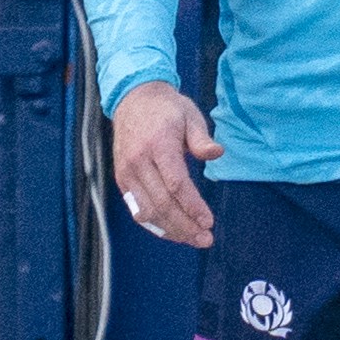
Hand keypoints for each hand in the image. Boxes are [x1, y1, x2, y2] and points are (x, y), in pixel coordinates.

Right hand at [111, 83, 219, 247]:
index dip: (192, 206)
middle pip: (161, 203)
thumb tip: (217, 153)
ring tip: (193, 239)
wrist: (133, 99)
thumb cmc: (168, 109)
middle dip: (184, 226)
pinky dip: (154, 224)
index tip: (208, 222)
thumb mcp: (190, 115)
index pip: (176, 184)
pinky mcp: (122, 179)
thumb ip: (201, 138)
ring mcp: (126, 172)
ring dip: (170, 229)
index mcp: (158, 145)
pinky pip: (137, 208)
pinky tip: (173, 231)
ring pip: (147, 211)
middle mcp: (138, 162)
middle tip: (205, 239)